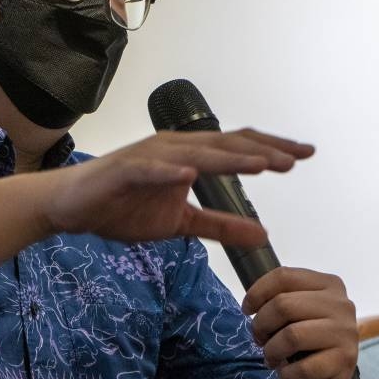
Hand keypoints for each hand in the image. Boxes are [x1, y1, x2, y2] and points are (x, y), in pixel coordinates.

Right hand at [41, 129, 313, 245]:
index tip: (305, 155)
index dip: (271, 149)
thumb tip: (263, 233)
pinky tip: (192, 175)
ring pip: (196, 153)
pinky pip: (151, 169)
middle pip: (225, 145)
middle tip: (298, 158)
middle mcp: (174, 148)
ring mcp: (149, 157)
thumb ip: (221, 225)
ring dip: (230, 158)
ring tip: (262, 164)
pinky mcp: (124, 170)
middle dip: (263, 151)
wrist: (73, 206)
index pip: (237, 147)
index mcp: (189, 156)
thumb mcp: (180, 223)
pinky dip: (171, 170)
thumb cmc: (123, 207)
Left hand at [242, 267, 358, 378]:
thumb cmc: (304, 340)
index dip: (257, 293)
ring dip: (272, 351)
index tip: (247, 309)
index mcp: (328, 284)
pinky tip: (288, 374)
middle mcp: (342, 304)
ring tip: (271, 357)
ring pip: (292, 335)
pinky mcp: (346, 360)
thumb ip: (279, 298)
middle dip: (261, 325)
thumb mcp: (294, 312)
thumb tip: (252, 301)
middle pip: (283, 304)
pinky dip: (288, 374)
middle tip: (259, 339)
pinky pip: (304, 367)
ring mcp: (346, 332)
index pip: (284, 276)